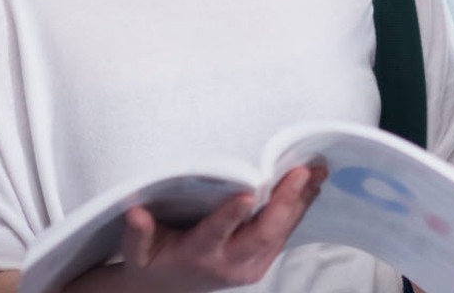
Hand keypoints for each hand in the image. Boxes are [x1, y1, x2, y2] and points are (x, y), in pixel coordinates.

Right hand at [115, 164, 325, 291]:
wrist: (168, 289)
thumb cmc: (152, 261)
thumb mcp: (137, 252)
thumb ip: (138, 234)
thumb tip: (136, 213)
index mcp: (197, 256)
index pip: (216, 234)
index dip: (231, 215)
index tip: (246, 192)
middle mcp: (229, 263)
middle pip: (263, 234)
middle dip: (285, 202)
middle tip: (301, 172)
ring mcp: (250, 265)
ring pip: (281, 232)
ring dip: (301, 201)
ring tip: (317, 171)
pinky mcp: (263, 261)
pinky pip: (285, 233)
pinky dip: (300, 208)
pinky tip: (312, 185)